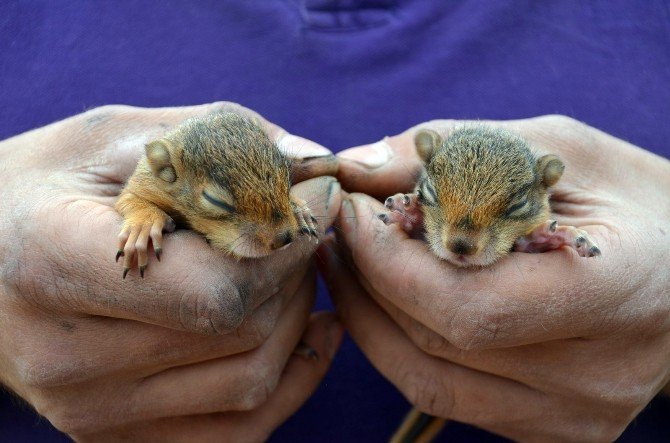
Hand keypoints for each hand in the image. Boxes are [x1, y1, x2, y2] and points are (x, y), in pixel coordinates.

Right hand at [0, 102, 343, 440]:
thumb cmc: (44, 188)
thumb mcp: (112, 138)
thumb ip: (212, 138)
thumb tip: (312, 159)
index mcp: (51, 265)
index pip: (212, 289)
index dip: (286, 243)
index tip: (321, 196)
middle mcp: (65, 357)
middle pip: (241, 332)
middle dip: (298, 270)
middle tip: (304, 226)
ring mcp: (91, 409)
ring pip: (252, 380)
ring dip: (298, 318)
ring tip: (295, 270)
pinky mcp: (118, 433)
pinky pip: (238, 429)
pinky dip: (291, 380)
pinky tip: (308, 330)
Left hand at [323, 116, 669, 440]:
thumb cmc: (626, 196)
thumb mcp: (556, 148)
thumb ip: (459, 153)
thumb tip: (358, 166)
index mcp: (617, 292)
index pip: (469, 306)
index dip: (389, 261)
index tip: (352, 209)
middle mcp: (598, 374)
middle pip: (437, 342)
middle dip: (367, 278)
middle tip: (342, 227)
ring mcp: (575, 411)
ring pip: (427, 379)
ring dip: (367, 317)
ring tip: (346, 261)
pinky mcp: (552, 425)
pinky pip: (445, 394)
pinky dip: (399, 345)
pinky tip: (383, 301)